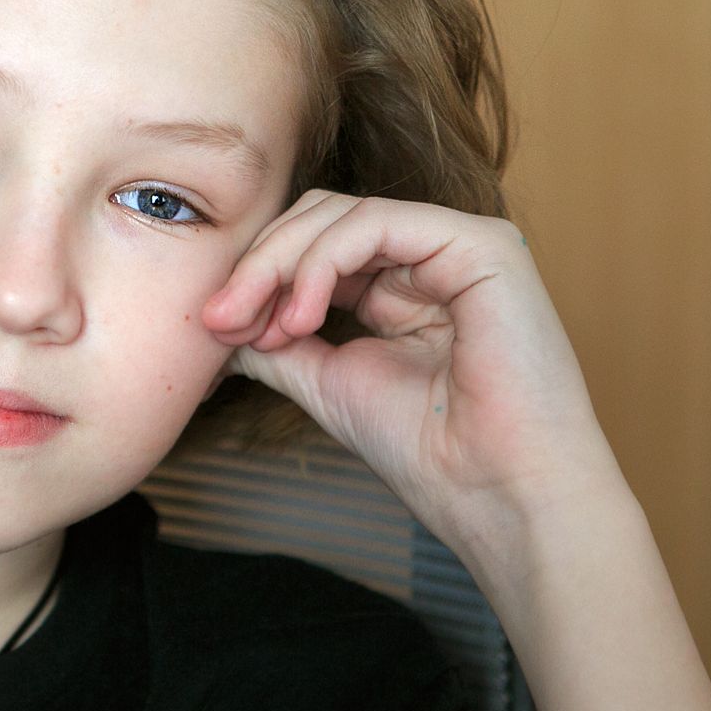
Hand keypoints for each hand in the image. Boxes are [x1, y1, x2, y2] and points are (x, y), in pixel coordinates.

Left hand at [200, 189, 626, 548]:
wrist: (497, 496)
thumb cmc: (430, 452)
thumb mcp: (325, 380)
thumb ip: (276, 339)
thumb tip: (216, 318)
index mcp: (402, 285)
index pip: (312, 244)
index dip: (256, 276)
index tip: (213, 326)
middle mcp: (431, 257)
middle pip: (319, 218)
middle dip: (258, 264)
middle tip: (219, 317)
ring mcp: (459, 244)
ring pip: (339, 214)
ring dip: (281, 265)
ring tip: (262, 325)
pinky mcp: (481, 245)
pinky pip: (376, 223)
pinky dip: (323, 263)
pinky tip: (302, 315)